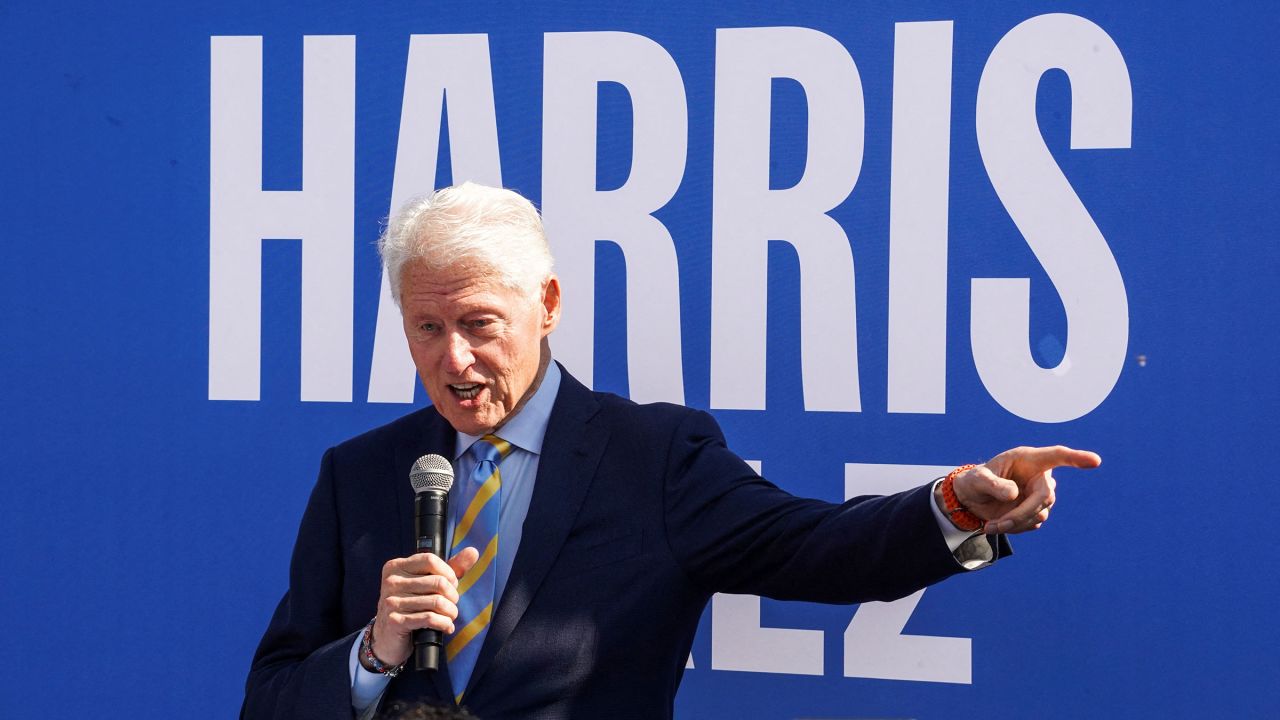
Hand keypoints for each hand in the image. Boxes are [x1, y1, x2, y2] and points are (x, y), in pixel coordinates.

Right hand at [364, 548, 479, 668]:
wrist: (387, 638)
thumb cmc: (411, 606)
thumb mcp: (427, 583)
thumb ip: (451, 567)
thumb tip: (473, 551)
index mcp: (396, 566)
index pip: (430, 560)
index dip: (448, 573)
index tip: (452, 584)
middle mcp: (391, 581)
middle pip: (437, 582)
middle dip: (452, 596)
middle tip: (452, 604)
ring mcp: (391, 602)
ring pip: (437, 602)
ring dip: (451, 612)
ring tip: (450, 617)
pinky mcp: (395, 621)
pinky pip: (430, 618)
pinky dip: (444, 624)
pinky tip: (446, 627)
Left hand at [951, 445, 1100, 534]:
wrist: (972, 499)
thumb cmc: (975, 481)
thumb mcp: (976, 479)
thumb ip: (993, 484)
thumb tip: (1015, 494)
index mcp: (1028, 459)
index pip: (1056, 456)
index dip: (1076, 458)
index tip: (1095, 461)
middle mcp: (1039, 476)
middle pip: (1045, 495)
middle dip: (1023, 513)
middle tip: (999, 525)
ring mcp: (1040, 495)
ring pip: (1040, 513)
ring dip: (1015, 523)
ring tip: (991, 526)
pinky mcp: (1037, 512)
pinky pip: (1033, 524)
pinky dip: (1015, 528)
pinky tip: (998, 524)